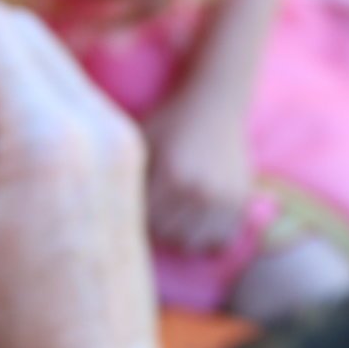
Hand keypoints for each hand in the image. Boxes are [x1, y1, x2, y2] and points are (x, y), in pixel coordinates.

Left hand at [144, 87, 254, 253]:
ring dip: (178, 235)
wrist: (215, 104)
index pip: (143, 219)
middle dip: (154, 226)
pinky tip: (195, 221)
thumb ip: (129, 173)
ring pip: (192, 243)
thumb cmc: (170, 121)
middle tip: (150, 211)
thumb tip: (108, 207)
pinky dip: (206, 237)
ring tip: (172, 217)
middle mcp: (200, 190)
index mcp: (172, 174)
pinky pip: (220, 240)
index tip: (129, 207)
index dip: (132, 215)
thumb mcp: (141, 139)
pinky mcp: (240, 202)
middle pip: (166, 234)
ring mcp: (224, 199)